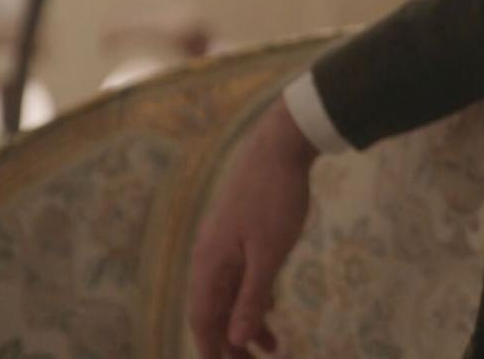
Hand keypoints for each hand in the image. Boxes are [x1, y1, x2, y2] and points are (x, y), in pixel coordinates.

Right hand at [187, 100, 318, 357]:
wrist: (281, 145)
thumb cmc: (276, 198)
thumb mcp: (269, 254)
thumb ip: (253, 297)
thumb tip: (236, 338)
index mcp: (210, 263)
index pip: (202, 319)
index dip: (213, 350)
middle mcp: (209, 255)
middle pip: (214, 310)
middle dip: (232, 341)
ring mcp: (223, 241)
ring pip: (229, 292)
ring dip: (247, 320)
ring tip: (274, 347)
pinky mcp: (239, 230)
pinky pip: (240, 274)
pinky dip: (253, 296)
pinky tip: (271, 308)